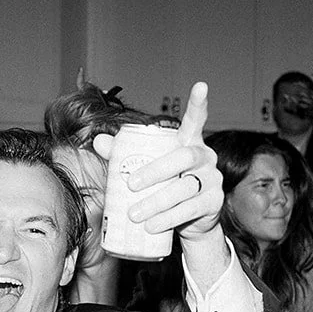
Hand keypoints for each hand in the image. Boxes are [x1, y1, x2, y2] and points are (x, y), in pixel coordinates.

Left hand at [91, 82, 222, 240]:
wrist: (187, 223)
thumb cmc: (164, 187)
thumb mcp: (145, 168)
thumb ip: (123, 153)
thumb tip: (98, 141)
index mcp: (189, 142)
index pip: (196, 120)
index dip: (198, 103)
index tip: (201, 85)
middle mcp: (204, 157)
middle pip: (183, 157)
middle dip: (155, 170)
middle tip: (130, 184)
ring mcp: (212, 179)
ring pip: (184, 187)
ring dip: (157, 202)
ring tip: (135, 214)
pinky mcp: (213, 203)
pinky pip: (190, 209)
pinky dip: (168, 218)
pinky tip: (152, 226)